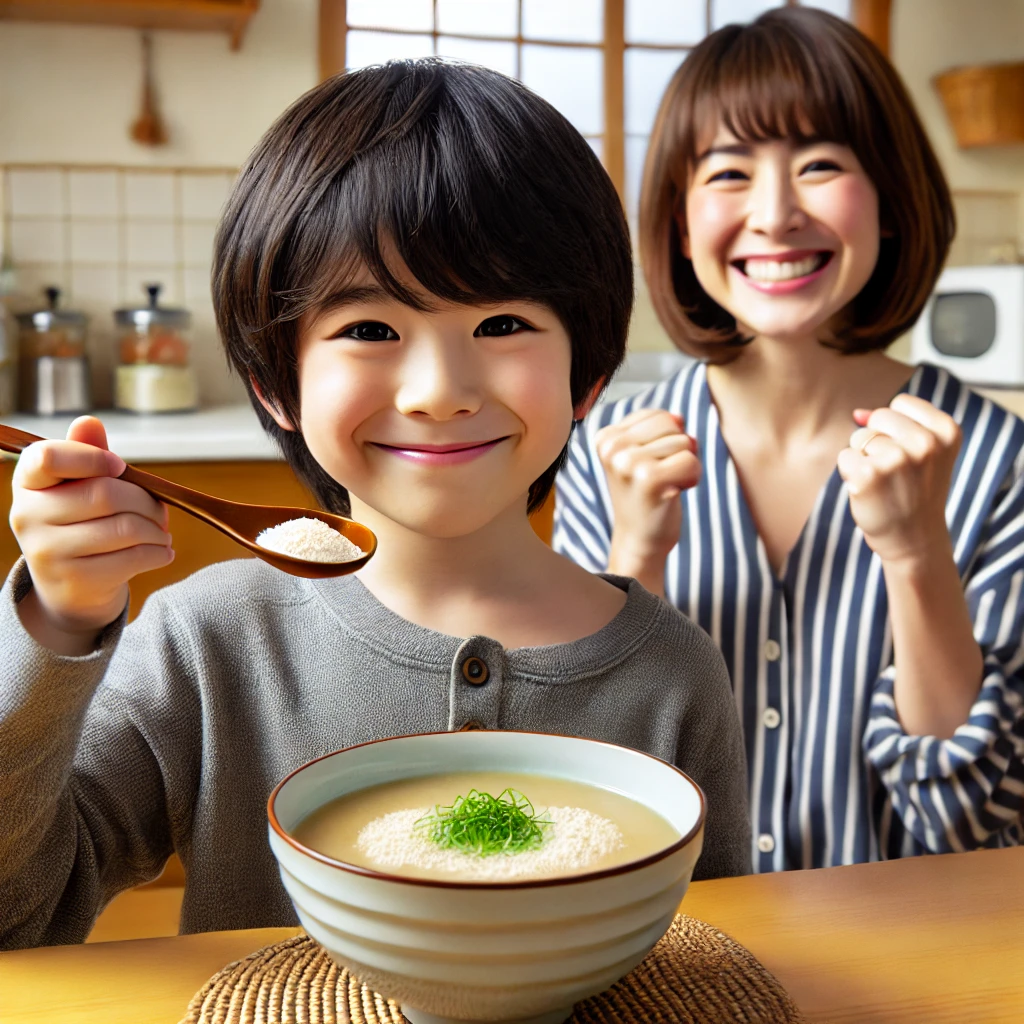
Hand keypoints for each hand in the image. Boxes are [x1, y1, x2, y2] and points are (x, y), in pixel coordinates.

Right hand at [10, 416, 173, 646]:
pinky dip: (158, 552)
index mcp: (27, 482)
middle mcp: (28, 515)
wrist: (69, 587)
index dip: (92, 458)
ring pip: (124, 527)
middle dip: (146, 501)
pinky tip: (162, 551)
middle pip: (105, 494)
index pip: (48, 457)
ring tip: (162, 532)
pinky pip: (132, 557)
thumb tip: (89, 421)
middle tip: (161, 511)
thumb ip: (87, 453)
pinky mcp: (74, 579)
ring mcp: (47, 551)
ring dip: (156, 529)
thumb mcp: (79, 486)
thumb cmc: (81, 522)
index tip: (120, 467)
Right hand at [595, 409, 700, 587]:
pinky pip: (692, 461)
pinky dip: (692, 478)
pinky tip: (673, 493)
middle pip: (673, 425)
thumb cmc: (645, 495)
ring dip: (685, 466)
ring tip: (665, 486)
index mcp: (606, 437)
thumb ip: (659, 428)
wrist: (640, 539)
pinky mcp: (649, 479)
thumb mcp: (642, 454)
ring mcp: (628, 463)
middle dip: (677, 450)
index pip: (659, 416)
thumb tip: (679, 418)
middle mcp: (612, 447)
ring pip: (685, 442)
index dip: (666, 441)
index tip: (649, 466)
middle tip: (660, 477)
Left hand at [836, 394, 959, 566]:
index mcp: (946, 431)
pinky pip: (845, 457)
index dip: (895, 427)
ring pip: (859, 438)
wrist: (915, 540)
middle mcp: (925, 443)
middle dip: (877, 442)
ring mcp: (896, 459)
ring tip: (884, 484)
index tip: (910, 454)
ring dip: (863, 459)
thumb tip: (856, 413)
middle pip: (877, 418)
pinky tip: (869, 491)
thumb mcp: (925, 452)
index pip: (901, 403)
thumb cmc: (915, 492)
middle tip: (895, 473)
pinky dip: (850, 474)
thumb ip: (896, 423)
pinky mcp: (868, 475)